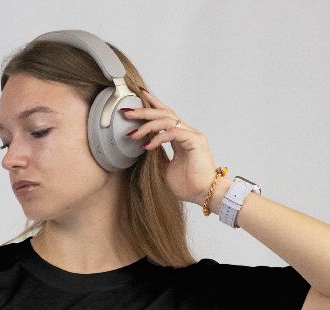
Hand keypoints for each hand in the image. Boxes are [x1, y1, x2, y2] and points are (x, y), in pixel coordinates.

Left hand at [121, 88, 227, 206]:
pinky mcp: (195, 140)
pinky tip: (147, 145)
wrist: (201, 194)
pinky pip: (173, 133)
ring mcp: (192, 135)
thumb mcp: (164, 167)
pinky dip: (158, 138)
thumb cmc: (187, 184)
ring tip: (133, 133)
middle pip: (164, 113)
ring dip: (147, 125)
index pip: (165, 115)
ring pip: (167, 120)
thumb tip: (144, 144)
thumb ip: (157, 154)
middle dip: (144, 111)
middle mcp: (186, 132)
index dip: (153, 103)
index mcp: (180, 137)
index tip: (139, 95)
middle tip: (127, 111)